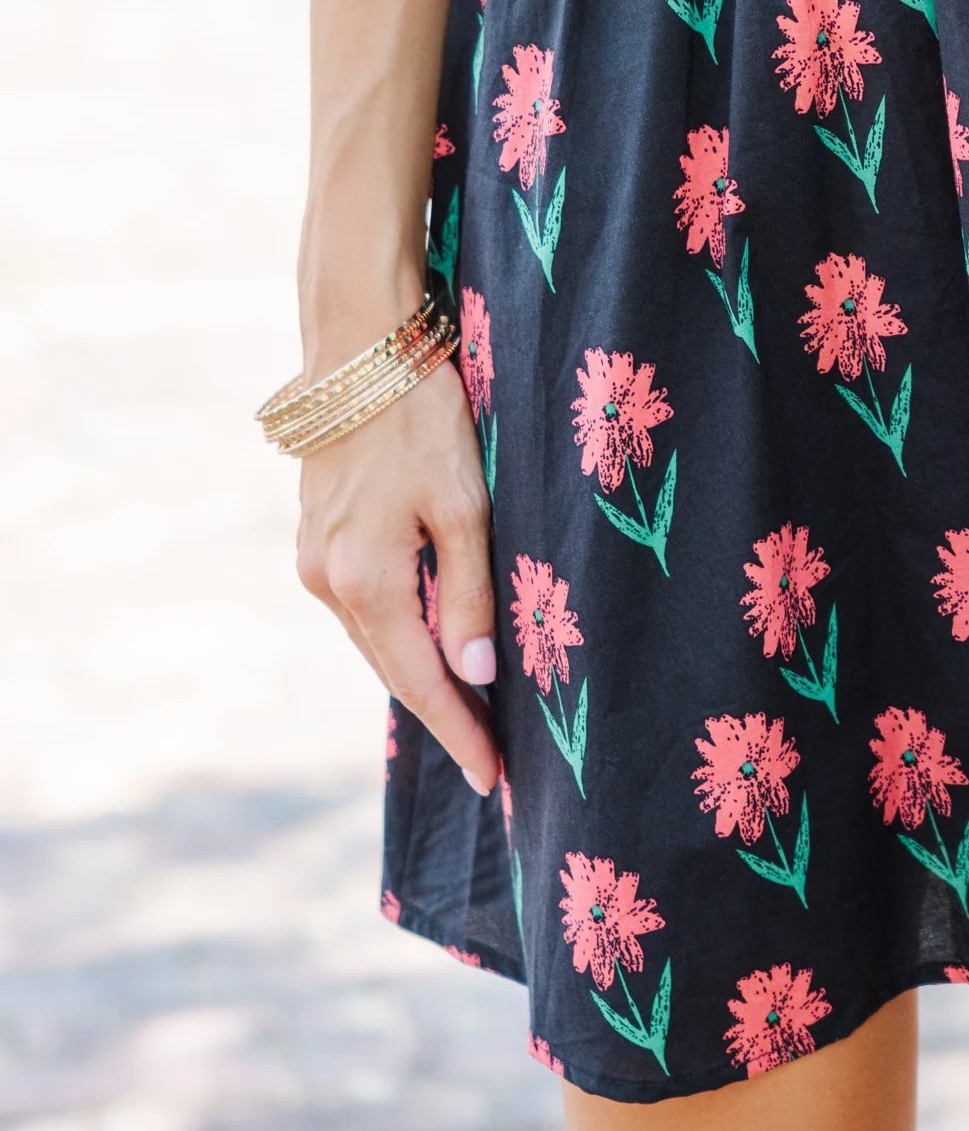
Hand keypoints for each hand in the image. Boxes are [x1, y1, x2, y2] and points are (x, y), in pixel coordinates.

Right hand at [294, 357, 499, 788]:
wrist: (358, 352)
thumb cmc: (421, 419)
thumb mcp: (464, 505)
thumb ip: (468, 594)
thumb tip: (475, 676)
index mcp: (367, 583)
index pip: (421, 683)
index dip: (459, 732)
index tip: (492, 779)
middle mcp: (327, 582)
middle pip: (393, 667)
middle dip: (442, 711)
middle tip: (488, 754)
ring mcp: (313, 559)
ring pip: (374, 636)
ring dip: (418, 669)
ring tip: (469, 706)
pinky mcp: (315, 537)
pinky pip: (362, 603)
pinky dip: (396, 628)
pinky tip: (429, 635)